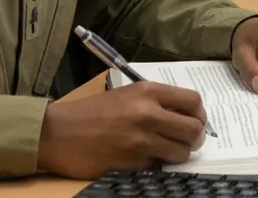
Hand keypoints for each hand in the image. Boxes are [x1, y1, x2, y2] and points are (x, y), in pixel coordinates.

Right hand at [36, 82, 206, 178]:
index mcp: (147, 92)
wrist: (57, 132)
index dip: (199, 114)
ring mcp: (141, 140)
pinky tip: (145, 159)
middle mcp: (148, 114)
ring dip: (178, 154)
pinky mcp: (133, 163)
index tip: (195, 121)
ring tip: (166, 151)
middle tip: (186, 140)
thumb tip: (183, 115)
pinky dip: (157, 165)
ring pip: (182, 152)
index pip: (193, 101)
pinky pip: (159, 166)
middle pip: (194, 129)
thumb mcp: (125, 95)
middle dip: (195, 138)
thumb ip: (155, 101)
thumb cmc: (90, 112)